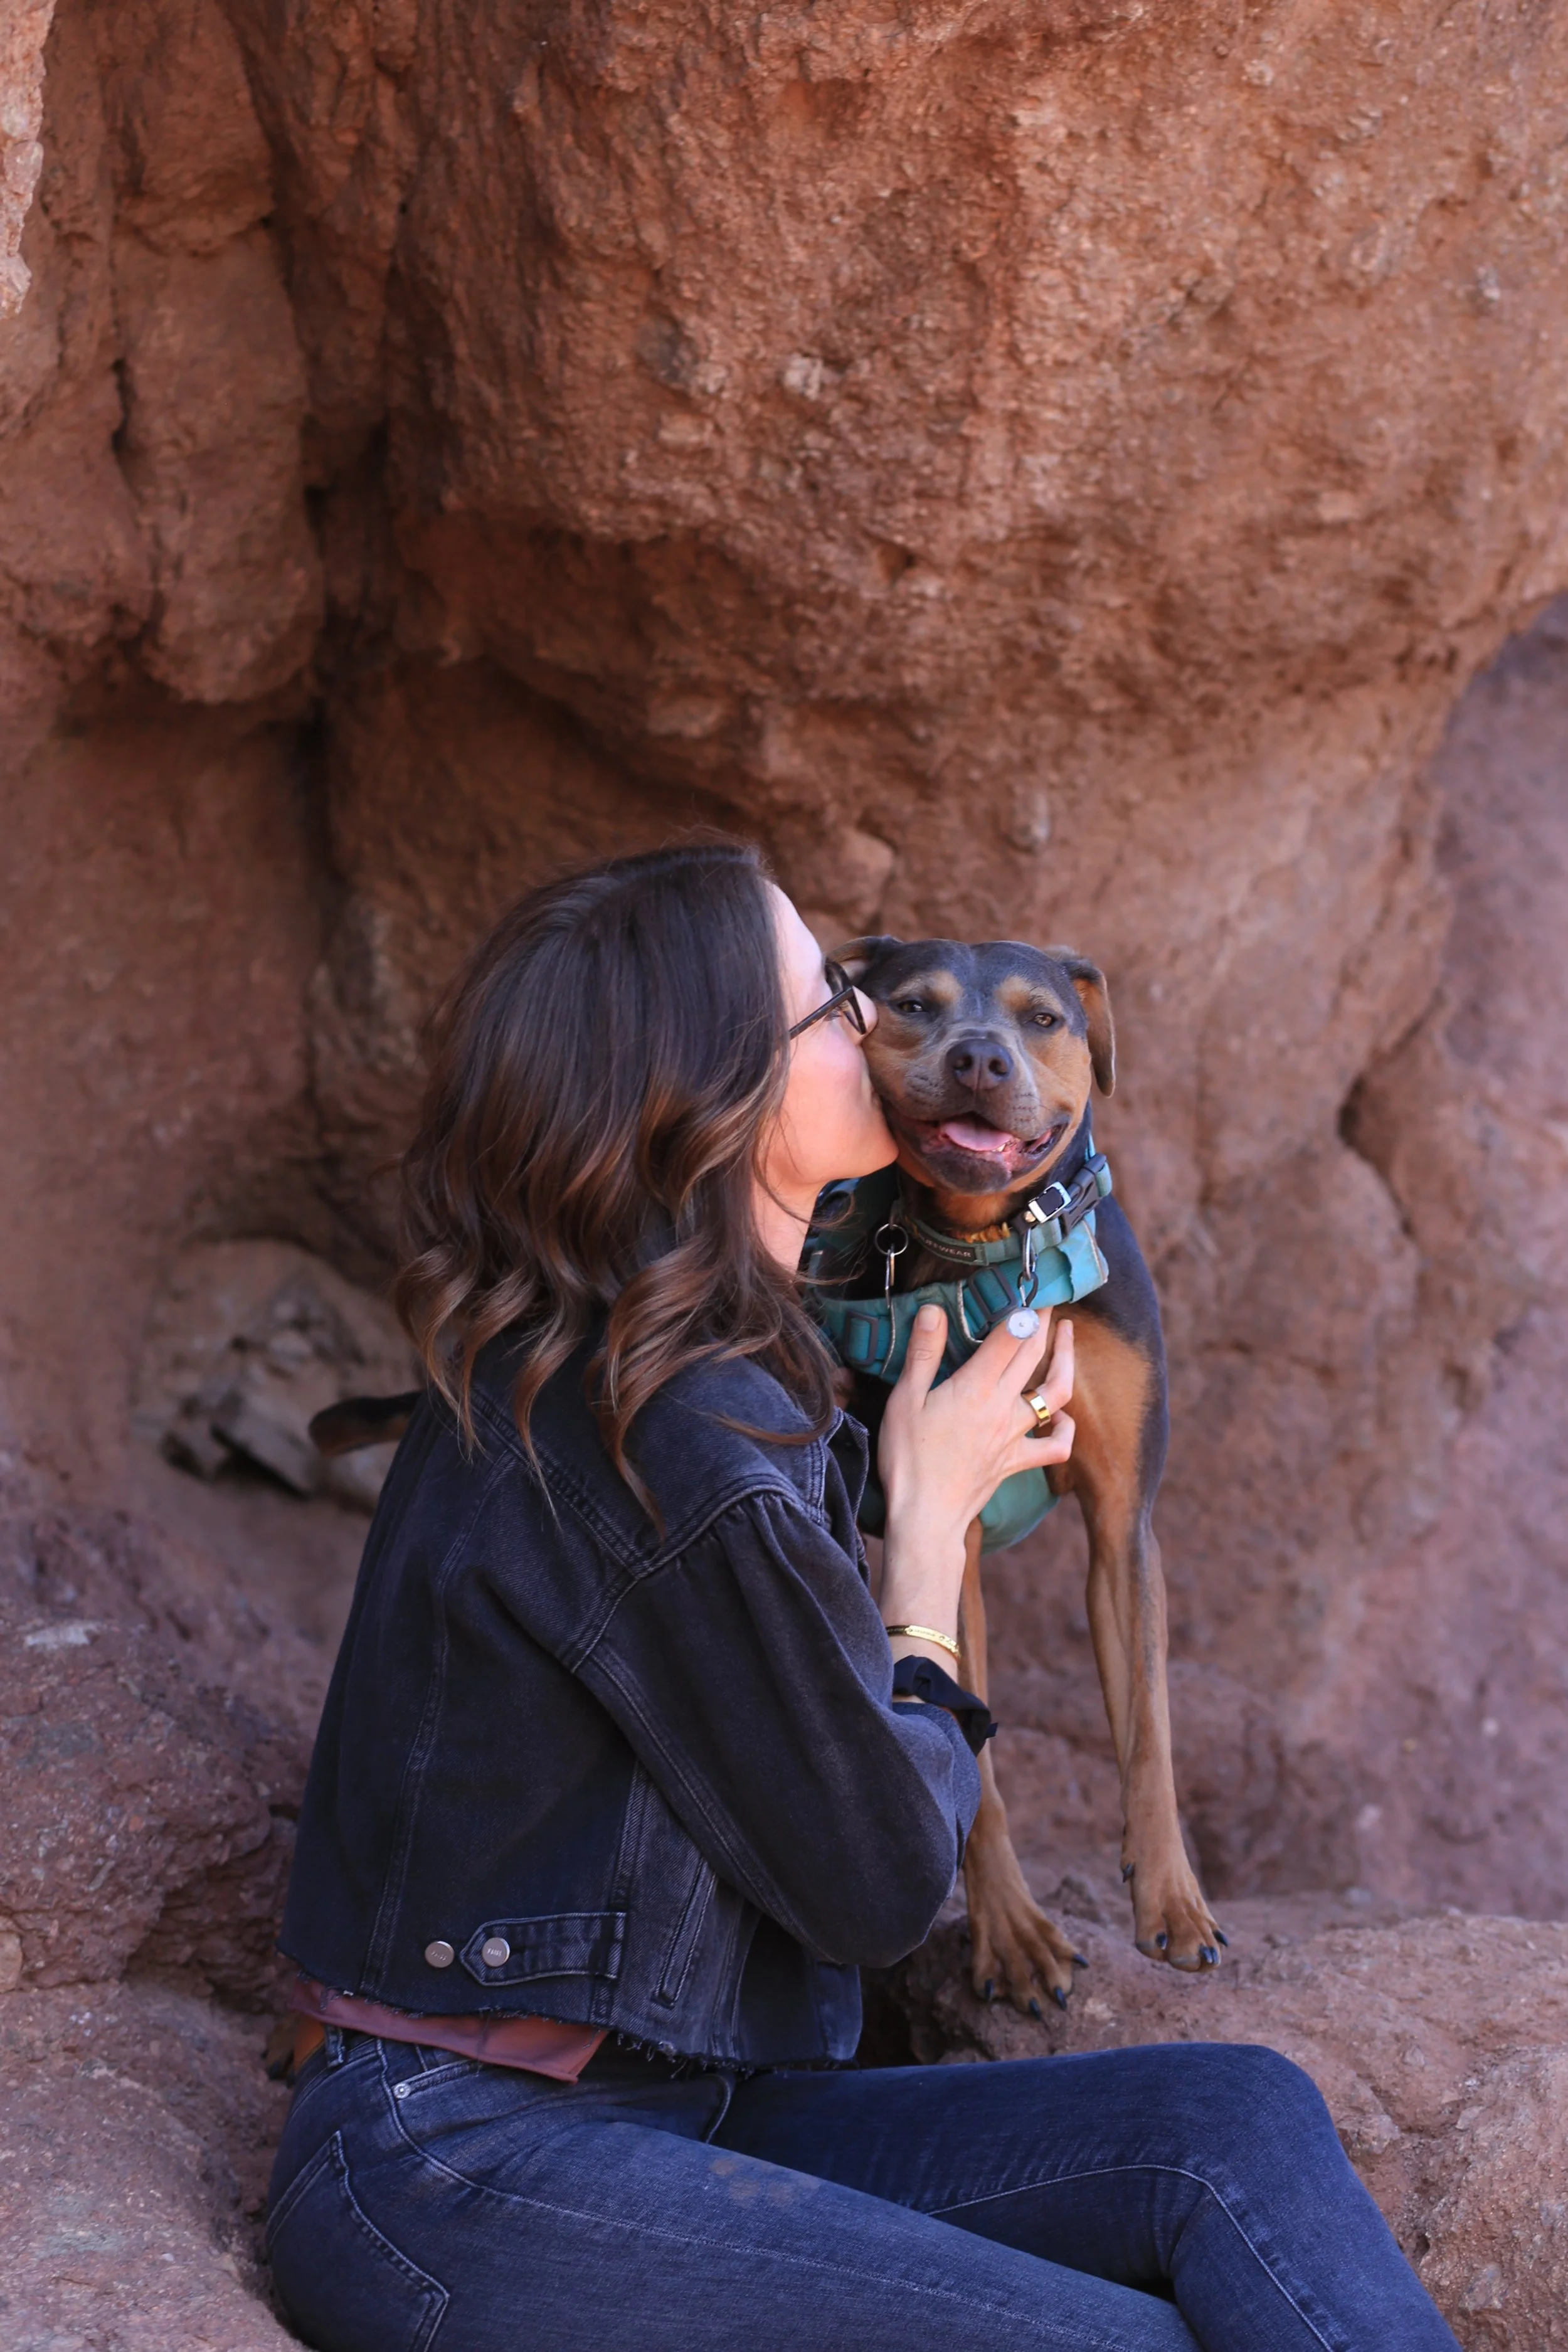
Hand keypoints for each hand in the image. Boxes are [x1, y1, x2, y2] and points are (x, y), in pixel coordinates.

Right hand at [877, 1308, 1074, 1650]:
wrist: (926, 1517)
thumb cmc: (909, 1458)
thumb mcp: (905, 1399)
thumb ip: (923, 1353)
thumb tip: (934, 1310)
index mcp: (976, 1387)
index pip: (1010, 1337)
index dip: (1024, 1308)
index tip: (1031, 1285)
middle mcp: (1003, 1406)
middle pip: (1034, 1356)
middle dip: (1045, 1323)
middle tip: (1049, 1298)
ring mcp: (1014, 1435)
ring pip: (1055, 1394)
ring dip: (1066, 1362)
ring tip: (1067, 1338)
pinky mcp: (1016, 1461)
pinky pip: (1054, 1446)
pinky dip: (1064, 1430)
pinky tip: (1062, 1416)